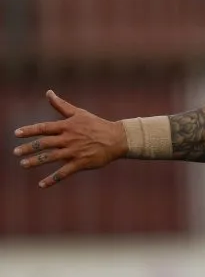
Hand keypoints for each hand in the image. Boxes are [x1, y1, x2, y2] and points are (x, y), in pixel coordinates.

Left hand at [12, 90, 127, 187]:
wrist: (117, 138)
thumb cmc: (97, 124)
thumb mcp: (79, 113)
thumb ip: (61, 105)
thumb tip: (48, 92)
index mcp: (67, 126)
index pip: (44, 128)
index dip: (30, 130)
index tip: (16, 133)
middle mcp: (69, 139)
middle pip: (44, 143)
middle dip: (29, 148)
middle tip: (16, 152)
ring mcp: (74, 152)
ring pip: (51, 157)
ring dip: (36, 161)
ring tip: (23, 165)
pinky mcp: (81, 163)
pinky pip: (64, 172)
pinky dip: (52, 179)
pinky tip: (41, 184)